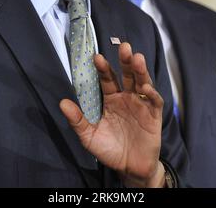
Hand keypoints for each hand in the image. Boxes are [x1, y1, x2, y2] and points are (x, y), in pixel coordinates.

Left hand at [60, 42, 164, 186]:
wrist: (129, 168)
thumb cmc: (109, 149)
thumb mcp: (89, 136)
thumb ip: (78, 120)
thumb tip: (62, 103)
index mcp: (111, 98)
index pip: (107, 79)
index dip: (103, 68)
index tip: (97, 57)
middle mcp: (126, 96)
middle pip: (126, 74)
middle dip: (125, 60)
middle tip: (123, 46)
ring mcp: (141, 104)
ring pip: (142, 82)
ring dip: (140, 70)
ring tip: (137, 58)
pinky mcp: (154, 115)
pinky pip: (154, 101)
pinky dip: (151, 93)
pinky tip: (145, 88)